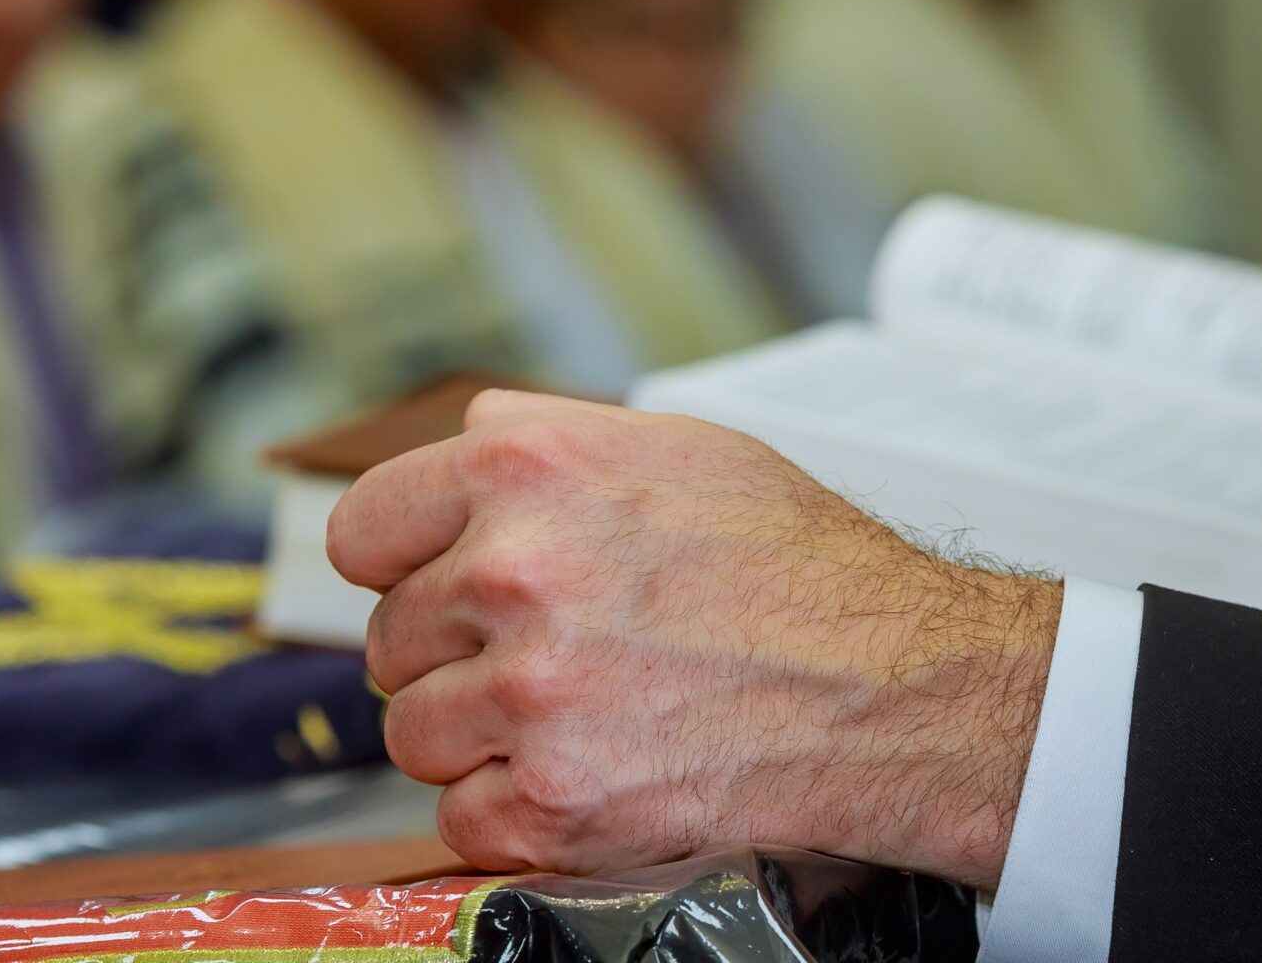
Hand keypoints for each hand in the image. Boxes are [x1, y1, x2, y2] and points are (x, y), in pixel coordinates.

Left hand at [326, 389, 1059, 886]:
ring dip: (479, 741)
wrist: (897, 682)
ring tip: (576, 719)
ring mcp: (531, 693)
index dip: (402, 564)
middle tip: (546, 661)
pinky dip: (514, 815)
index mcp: (527, 468)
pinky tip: (587, 775)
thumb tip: (457, 450)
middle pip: (390, 642)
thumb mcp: (677, 447)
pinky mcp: (557, 800)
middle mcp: (513, 573)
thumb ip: (545, 441)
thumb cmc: (803, 567)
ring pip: (417, 735)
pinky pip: (462, 821)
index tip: (433, 589)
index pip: (365, 529)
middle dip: (454, 658)